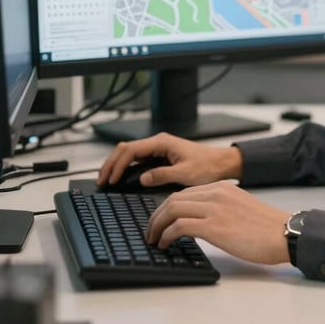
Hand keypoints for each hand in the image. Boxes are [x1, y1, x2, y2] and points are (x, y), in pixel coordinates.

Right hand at [97, 132, 242, 188]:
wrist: (223, 163)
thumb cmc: (208, 166)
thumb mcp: (185, 174)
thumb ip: (162, 175)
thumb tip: (142, 178)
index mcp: (162, 143)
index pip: (131, 150)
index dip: (117, 165)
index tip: (110, 180)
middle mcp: (159, 142)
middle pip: (126, 149)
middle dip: (111, 163)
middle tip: (101, 180)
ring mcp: (159, 148)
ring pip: (130, 153)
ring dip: (117, 164)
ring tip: (107, 179)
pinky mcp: (162, 155)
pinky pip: (138, 158)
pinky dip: (127, 166)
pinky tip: (122, 177)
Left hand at [146, 181, 290, 263]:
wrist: (284, 233)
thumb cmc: (267, 228)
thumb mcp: (241, 207)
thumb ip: (222, 207)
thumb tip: (203, 220)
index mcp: (223, 188)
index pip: (185, 193)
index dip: (166, 207)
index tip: (160, 221)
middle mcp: (217, 194)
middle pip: (173, 199)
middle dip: (156, 216)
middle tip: (150, 231)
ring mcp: (215, 209)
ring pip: (172, 210)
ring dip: (157, 226)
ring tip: (154, 239)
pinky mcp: (214, 226)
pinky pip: (179, 226)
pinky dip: (166, 235)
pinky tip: (165, 244)